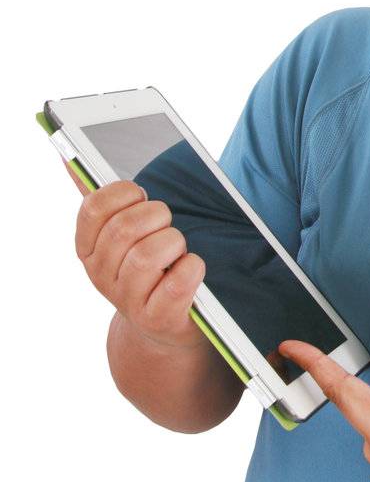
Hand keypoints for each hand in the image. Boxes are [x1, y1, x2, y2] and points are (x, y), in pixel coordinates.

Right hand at [69, 167, 204, 352]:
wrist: (163, 325)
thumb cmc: (147, 266)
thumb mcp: (118, 234)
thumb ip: (99, 197)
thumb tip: (66, 156)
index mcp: (88, 249)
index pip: (92, 208)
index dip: (122, 193)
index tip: (140, 195)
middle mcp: (102, 276)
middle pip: (124, 229)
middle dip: (155, 214)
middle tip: (165, 221)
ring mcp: (128, 300)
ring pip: (148, 255)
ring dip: (173, 242)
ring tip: (177, 249)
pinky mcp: (158, 318)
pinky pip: (176, 284)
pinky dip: (191, 268)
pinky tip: (190, 267)